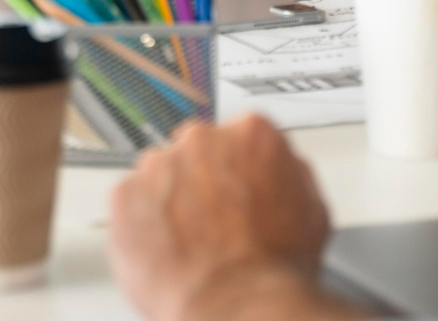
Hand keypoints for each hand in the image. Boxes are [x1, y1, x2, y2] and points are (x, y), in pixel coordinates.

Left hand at [110, 116, 355, 320]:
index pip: (239, 137)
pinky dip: (143, 225)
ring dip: (170, 202)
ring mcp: (159, 165)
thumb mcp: (312, 210)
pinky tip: (168, 251)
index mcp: (251, 133)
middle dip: (202, 182)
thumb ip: (289, 173)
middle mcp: (201, 139)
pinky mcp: (125, 195)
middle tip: (215, 223)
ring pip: (160, 177)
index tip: (238, 191)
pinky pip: (131, 205)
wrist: (238, 304)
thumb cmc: (275, 267)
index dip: (239, 171)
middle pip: (196, 153)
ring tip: (191, 245)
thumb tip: (279, 171)